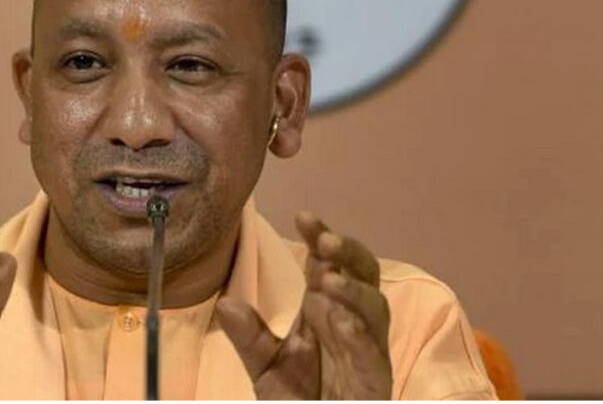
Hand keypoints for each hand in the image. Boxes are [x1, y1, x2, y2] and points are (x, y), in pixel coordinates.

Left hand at [216, 211, 391, 399]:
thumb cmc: (300, 398)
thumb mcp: (265, 366)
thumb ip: (249, 336)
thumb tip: (226, 304)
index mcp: (325, 310)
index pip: (328, 262)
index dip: (320, 237)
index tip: (304, 217)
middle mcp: (351, 322)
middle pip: (363, 273)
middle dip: (348, 252)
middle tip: (325, 240)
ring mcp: (367, 350)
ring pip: (375, 307)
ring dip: (353, 290)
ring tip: (328, 279)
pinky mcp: (375, 380)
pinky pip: (373, 352)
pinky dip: (359, 334)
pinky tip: (340, 320)